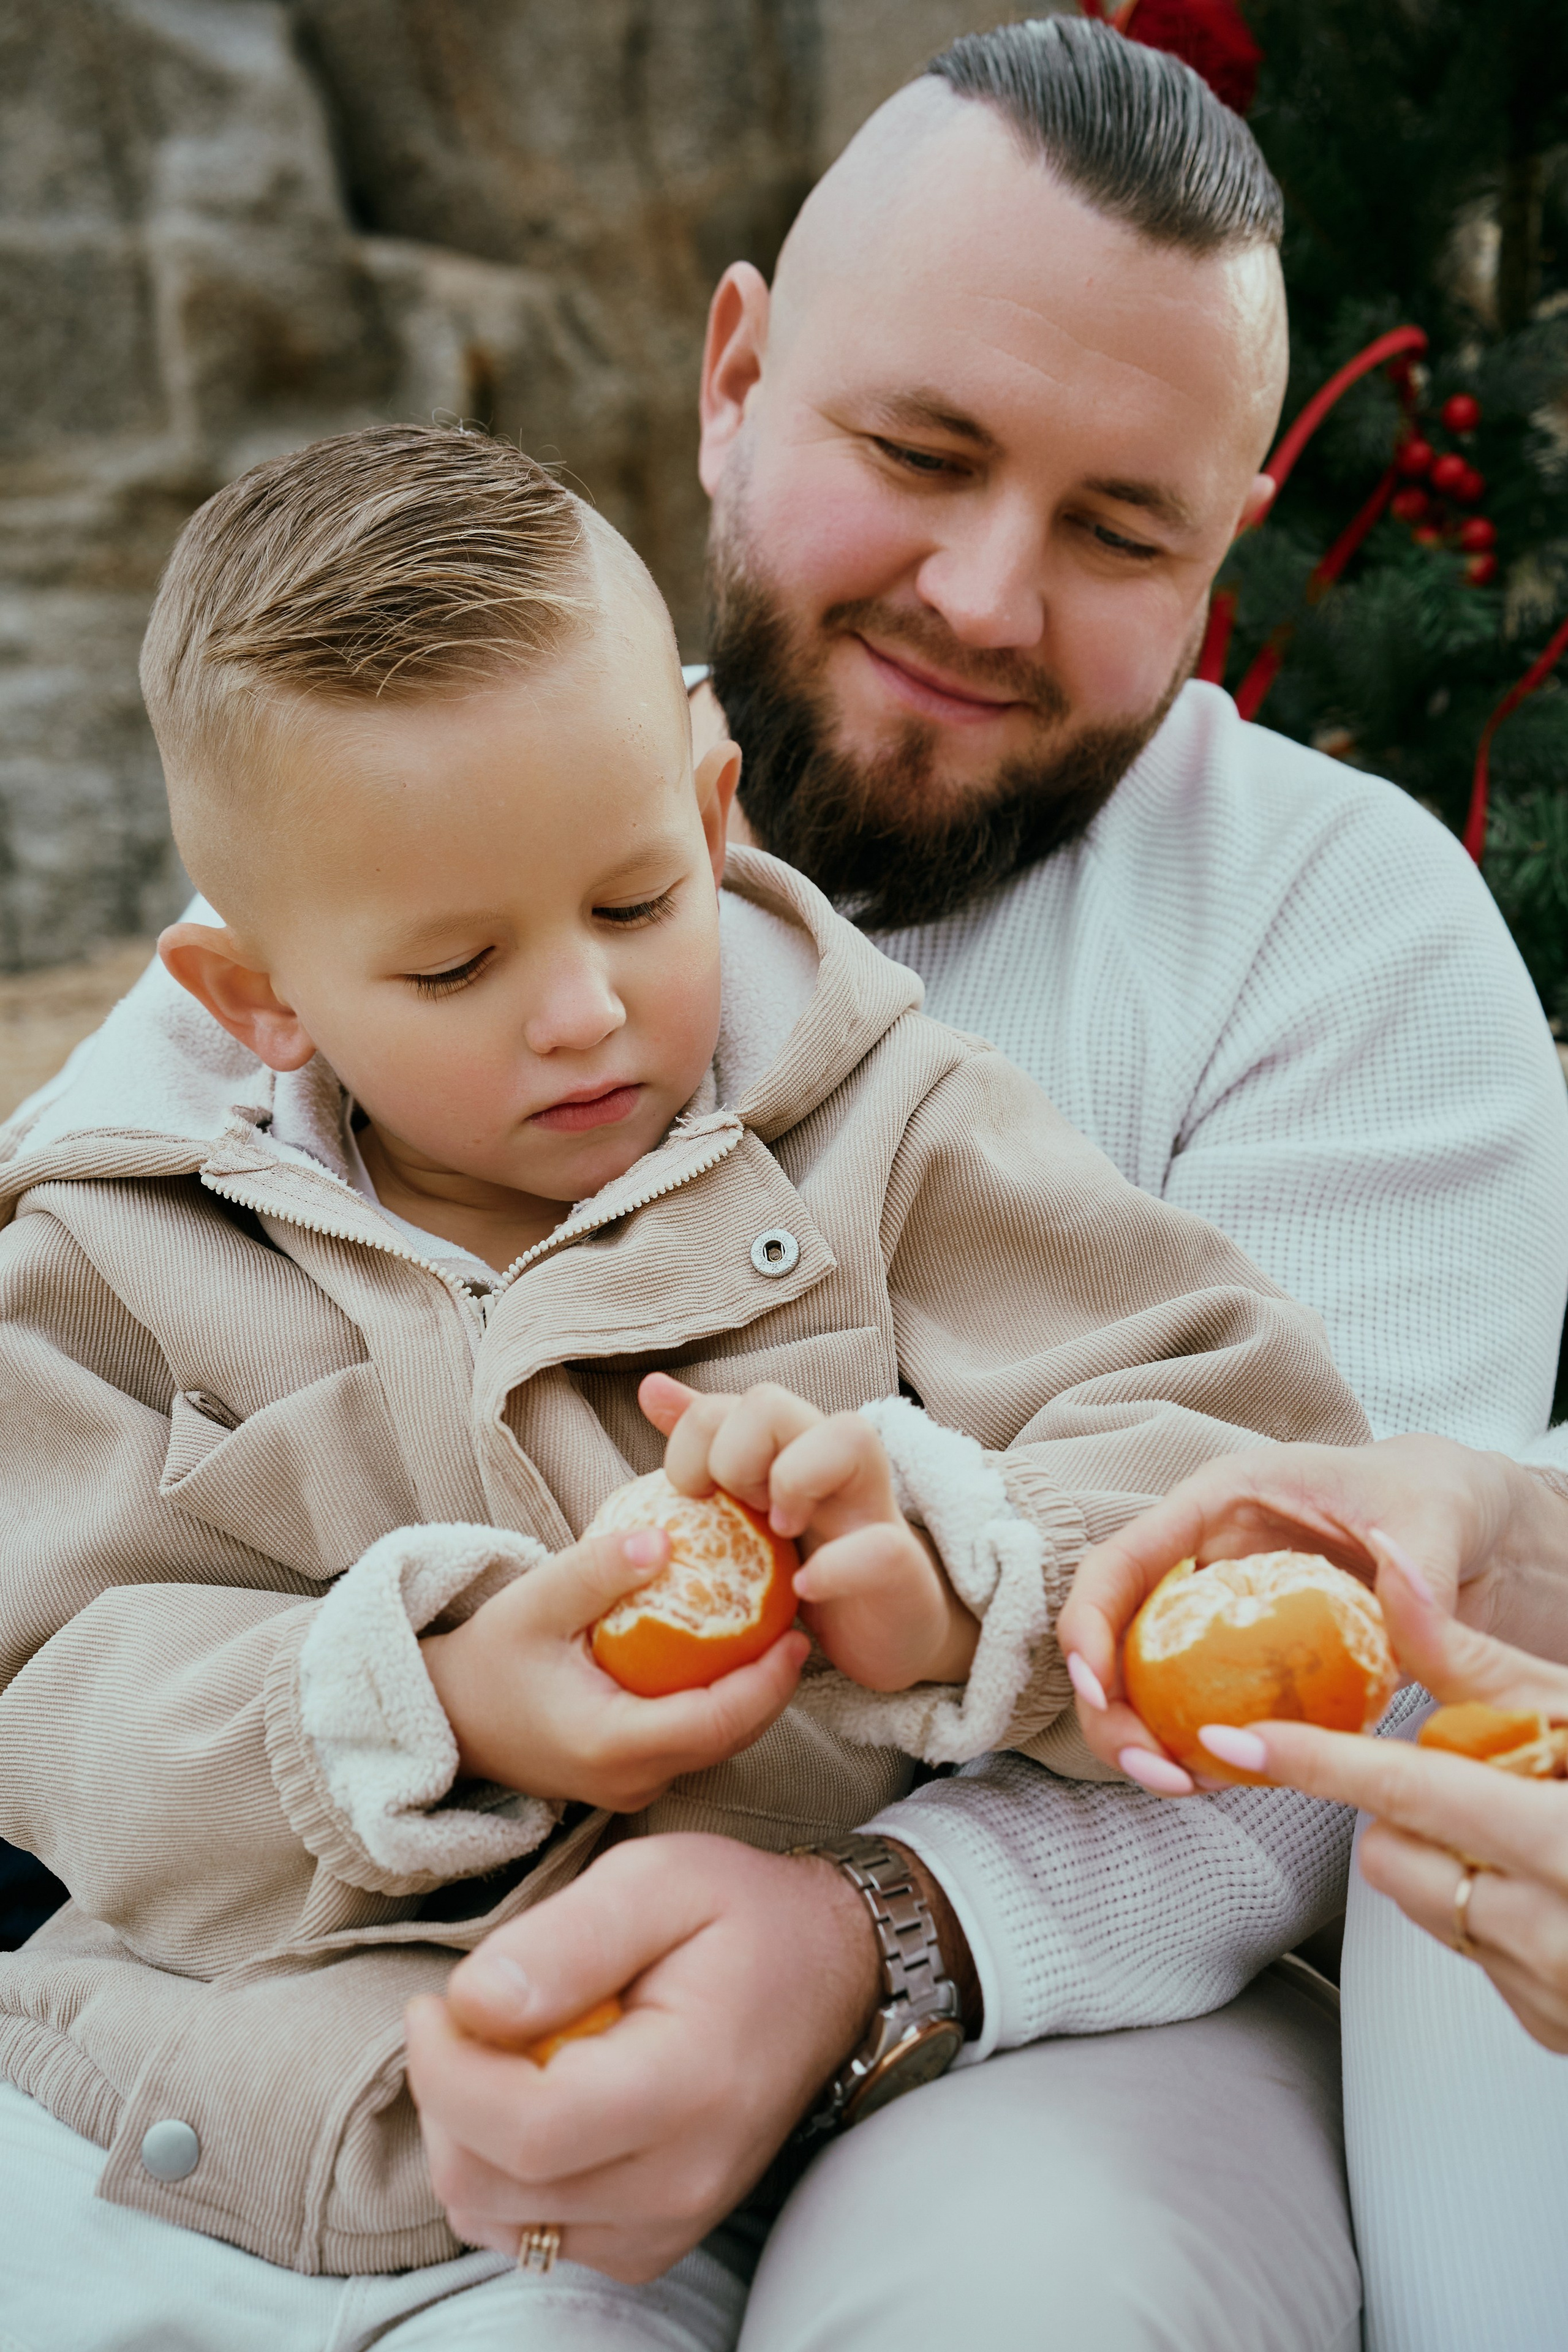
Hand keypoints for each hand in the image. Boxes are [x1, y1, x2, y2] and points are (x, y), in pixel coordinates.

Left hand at [405, 1832, 884, 2280]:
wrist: (829, 1973)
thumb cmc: (742, 1915)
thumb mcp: (658, 1878)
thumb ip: (564, 1938)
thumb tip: (471, 2004)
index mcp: (689, 2086)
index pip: (524, 2130)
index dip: (445, 2071)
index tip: (436, 2003)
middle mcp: (682, 2181)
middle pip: (492, 2185)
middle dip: (446, 2096)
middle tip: (469, 2016)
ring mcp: (667, 2225)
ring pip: (495, 2219)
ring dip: (468, 2136)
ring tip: (511, 2053)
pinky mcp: (649, 2242)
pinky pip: (527, 2234)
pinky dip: (503, 2174)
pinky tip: (537, 2098)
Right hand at [421, 1529, 807, 1810]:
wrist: (446, 1717)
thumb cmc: (488, 1660)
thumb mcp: (534, 1603)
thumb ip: (597, 1570)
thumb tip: (666, 1539)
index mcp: (611, 1744)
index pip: (715, 1722)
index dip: (767, 1682)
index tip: (796, 1632)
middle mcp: (630, 1780)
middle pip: (729, 1739)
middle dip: (773, 1687)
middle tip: (798, 1624)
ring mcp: (631, 1788)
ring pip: (717, 1747)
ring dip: (751, 1698)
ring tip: (776, 1634)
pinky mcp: (630, 1779)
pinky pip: (693, 1745)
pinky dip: (721, 1706)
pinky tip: (731, 1658)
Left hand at [640, 1372, 978, 1689]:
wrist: (887, 1630)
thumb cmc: (812, 1563)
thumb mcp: (749, 1504)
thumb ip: (707, 1445)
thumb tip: (652, 1388)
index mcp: (788, 1445)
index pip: (723, 1405)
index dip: (692, 1447)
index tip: (696, 1500)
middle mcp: (832, 1460)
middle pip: (769, 1402)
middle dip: (732, 1459)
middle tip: (741, 1513)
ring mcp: (871, 1506)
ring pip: (847, 1435)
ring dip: (793, 1481)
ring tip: (781, 1535)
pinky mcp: (900, 1564)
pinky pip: (879, 1546)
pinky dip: (834, 1568)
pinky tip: (804, 1589)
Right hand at [1055, 1434, 1548, 1792]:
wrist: (1471, 1532)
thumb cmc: (1434, 1495)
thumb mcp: (1433, 1512)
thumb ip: (1419, 1559)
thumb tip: (1407, 1600)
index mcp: (1217, 1505)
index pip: (1122, 1561)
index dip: (1090, 1623)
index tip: (1099, 1688)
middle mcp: (1205, 1564)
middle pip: (1118, 1638)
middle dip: (1114, 1710)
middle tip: (1155, 1768)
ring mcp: (1224, 1620)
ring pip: (1149, 1686)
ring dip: (1148, 1743)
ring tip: (1184, 1785)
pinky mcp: (1254, 1668)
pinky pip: (1208, 1714)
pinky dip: (1204, 1754)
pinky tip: (1223, 1784)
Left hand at [1198, 1543, 1567, 2052]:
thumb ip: (1478, 1663)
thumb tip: (1391, 1572)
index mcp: (1566, 1836)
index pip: (1410, 1791)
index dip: (1315, 1761)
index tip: (1237, 1740)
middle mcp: (1554, 1927)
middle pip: (1395, 1850)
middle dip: (1413, 1807)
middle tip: (1499, 1784)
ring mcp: (1549, 1989)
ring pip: (1418, 1898)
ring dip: (1446, 1858)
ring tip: (1530, 1836)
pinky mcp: (1544, 2025)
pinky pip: (1464, 1948)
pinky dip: (1484, 1910)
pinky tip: (1548, 1890)